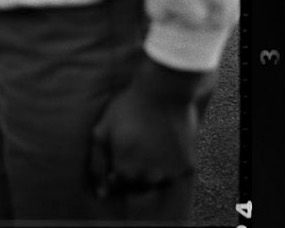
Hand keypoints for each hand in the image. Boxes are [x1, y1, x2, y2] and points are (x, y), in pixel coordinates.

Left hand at [87, 58, 215, 198]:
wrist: (164, 90)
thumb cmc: (129, 108)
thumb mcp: (102, 132)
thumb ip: (98, 164)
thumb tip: (101, 194)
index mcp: (125, 171)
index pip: (120, 181)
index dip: (121, 163)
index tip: (125, 145)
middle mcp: (148, 177)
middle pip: (140, 182)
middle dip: (137, 166)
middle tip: (140, 141)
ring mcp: (169, 172)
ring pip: (159, 178)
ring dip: (155, 165)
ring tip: (154, 139)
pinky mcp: (187, 164)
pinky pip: (177, 169)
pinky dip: (172, 159)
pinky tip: (168, 138)